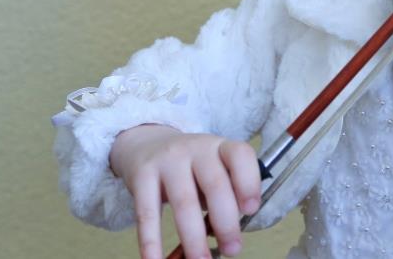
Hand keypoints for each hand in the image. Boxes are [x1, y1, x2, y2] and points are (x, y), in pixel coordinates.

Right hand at [109, 124, 260, 258]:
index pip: (240, 155)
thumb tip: (230, 235)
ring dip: (194, 238)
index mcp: (220, 147)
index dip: (249, 183)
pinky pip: (147, 213)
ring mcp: (168, 161)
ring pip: (184, 202)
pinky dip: (151, 240)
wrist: (147, 144)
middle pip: (215, 185)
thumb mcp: (213, 169)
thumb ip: (226, 193)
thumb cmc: (191, 167)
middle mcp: (196, 149)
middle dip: (226, 223)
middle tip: (232, 249)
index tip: (251, 210)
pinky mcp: (141, 176)